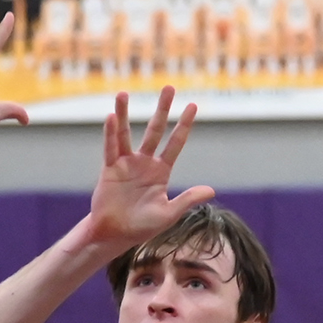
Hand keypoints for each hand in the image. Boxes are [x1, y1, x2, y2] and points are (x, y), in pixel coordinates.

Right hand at [85, 87, 211, 252]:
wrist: (115, 235)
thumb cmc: (142, 227)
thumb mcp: (168, 213)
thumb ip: (188, 199)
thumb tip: (212, 190)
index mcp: (161, 172)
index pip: (175, 143)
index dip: (184, 125)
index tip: (193, 105)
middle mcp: (144, 162)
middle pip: (155, 130)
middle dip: (162, 109)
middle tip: (169, 87)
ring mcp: (126, 163)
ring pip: (126, 133)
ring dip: (125, 113)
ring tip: (124, 93)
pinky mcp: (110, 168)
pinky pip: (111, 148)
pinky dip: (110, 133)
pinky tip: (111, 116)